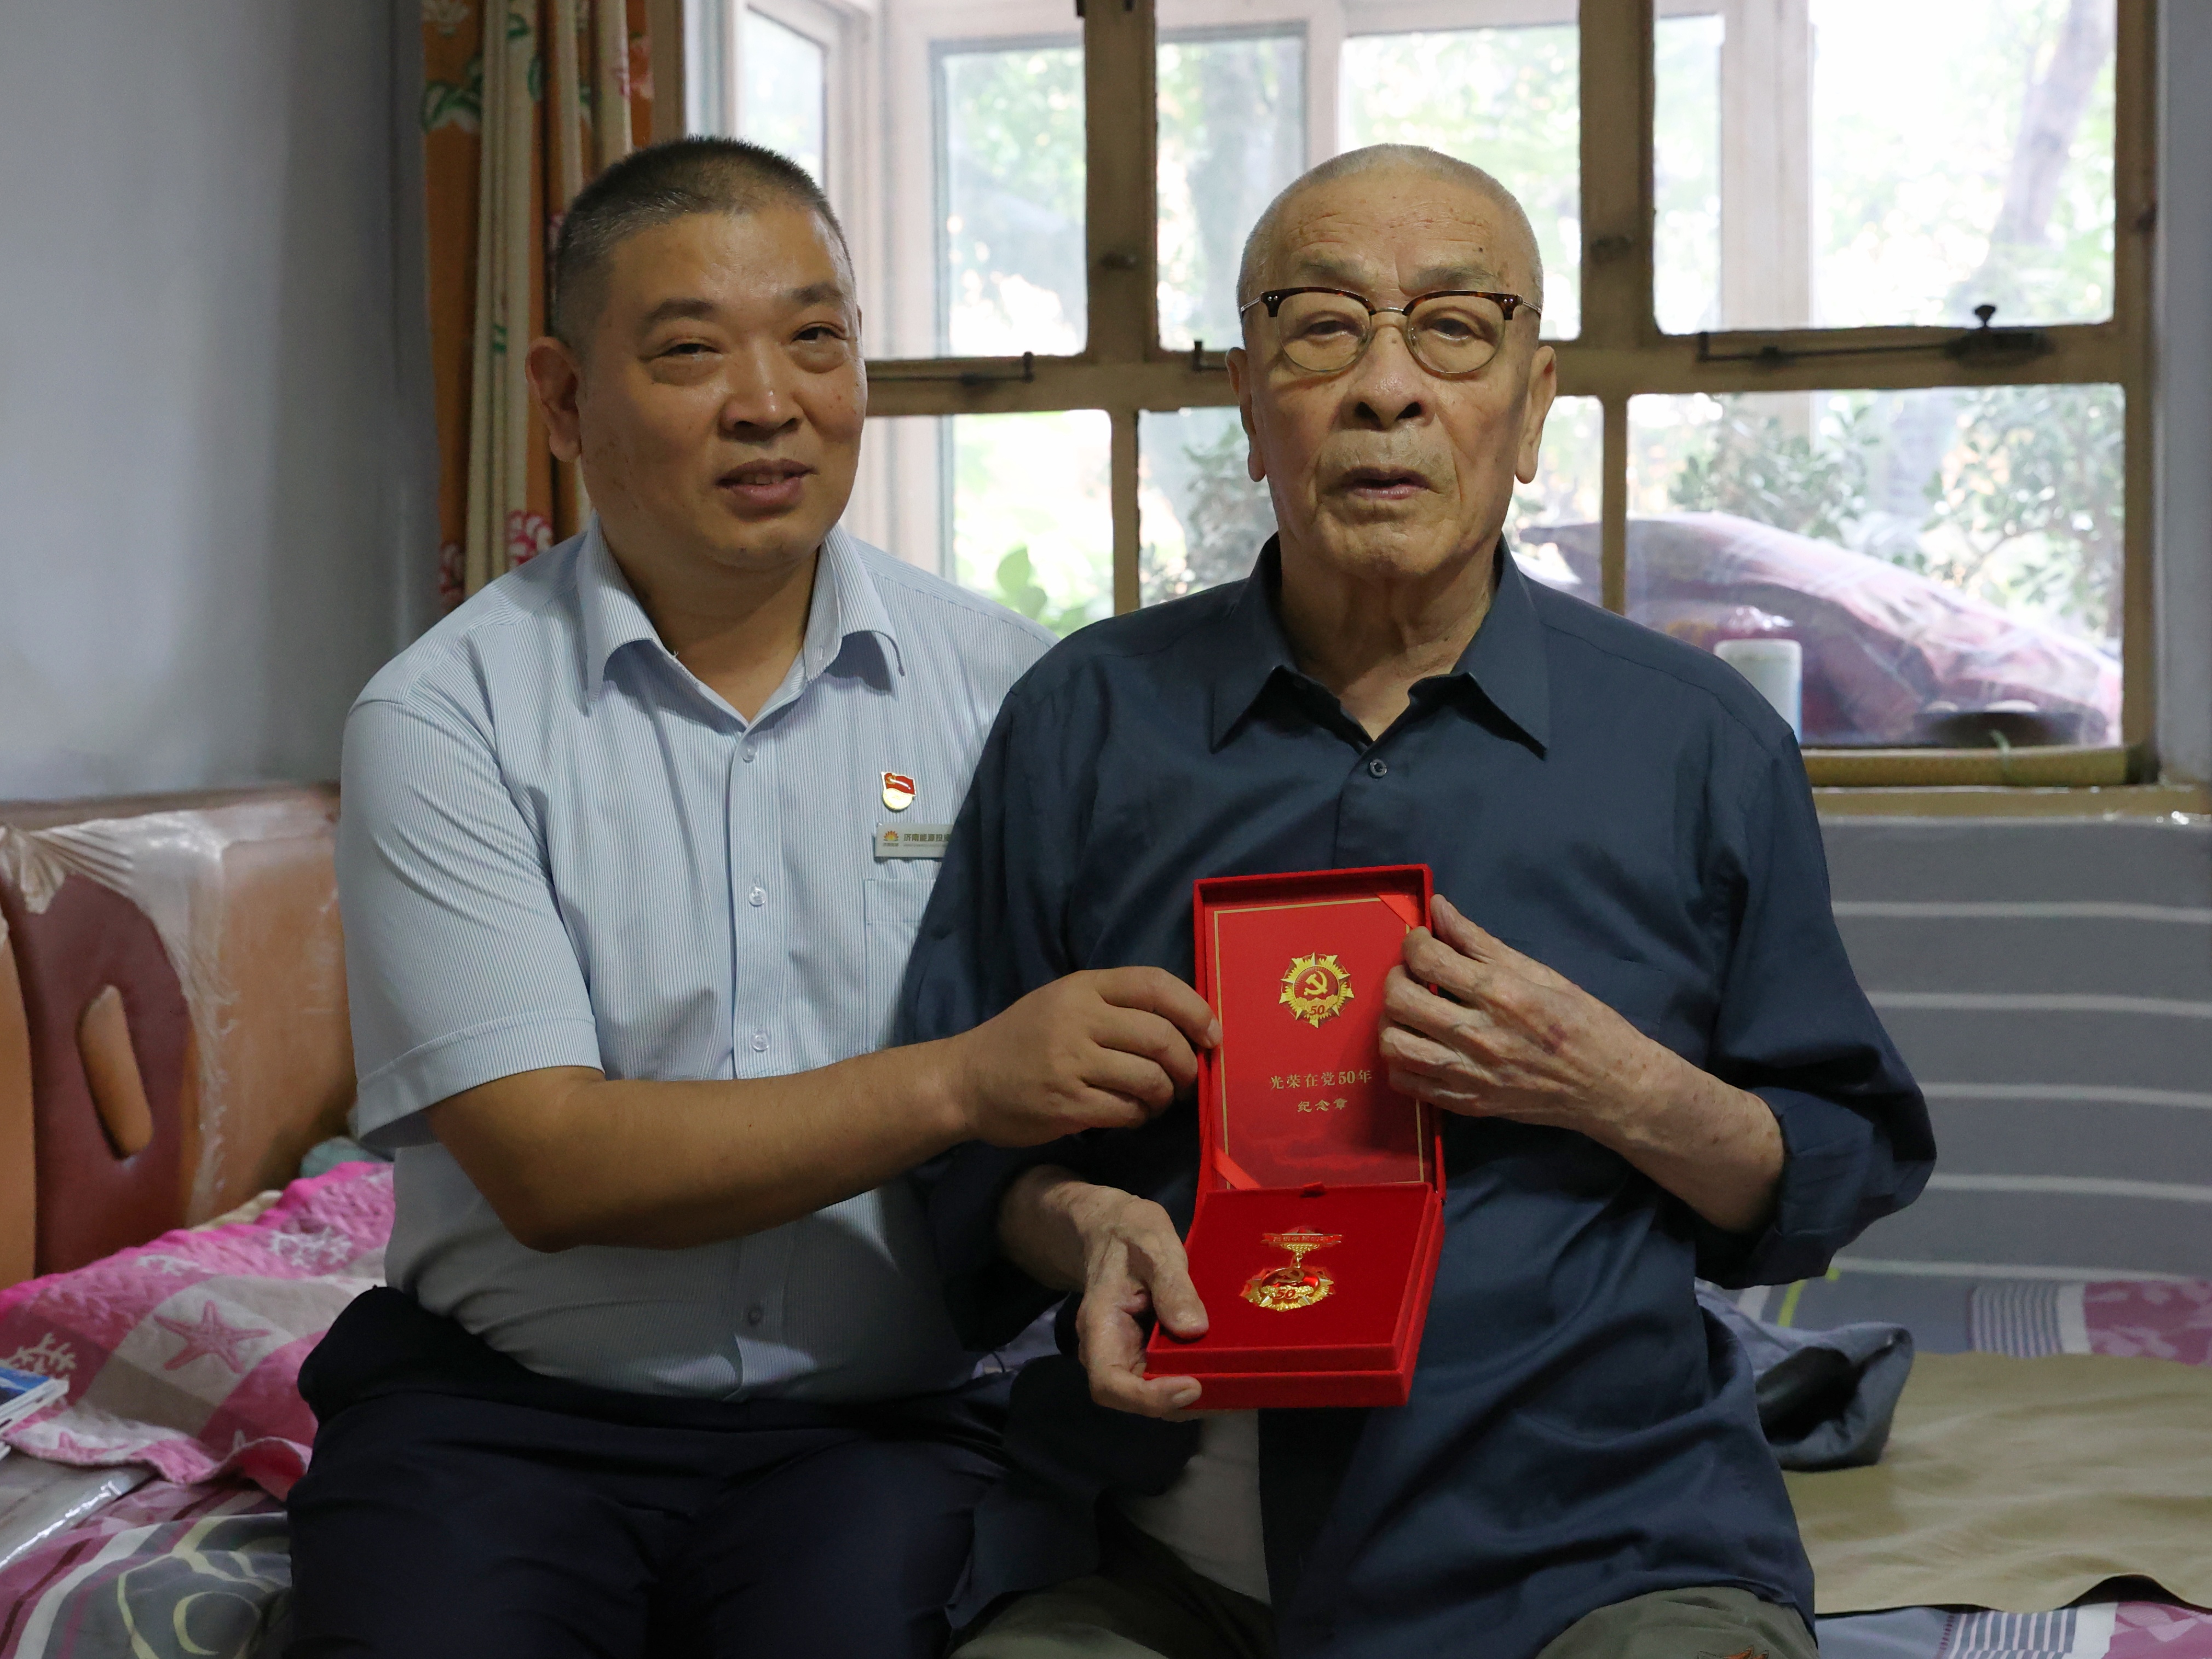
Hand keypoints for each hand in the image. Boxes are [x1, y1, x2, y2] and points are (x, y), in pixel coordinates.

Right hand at [954, 968, 1219, 1147]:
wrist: (967, 1080)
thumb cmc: (1024, 1040)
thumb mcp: (1064, 1002)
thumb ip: (1116, 1006)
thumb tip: (1186, 1026)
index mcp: (1082, 986)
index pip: (1154, 985)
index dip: (1195, 1009)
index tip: (1212, 1033)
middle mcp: (1078, 1019)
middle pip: (1160, 1037)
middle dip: (1186, 1063)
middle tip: (1188, 1078)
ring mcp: (1071, 1063)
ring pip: (1149, 1079)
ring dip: (1165, 1095)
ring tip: (1157, 1099)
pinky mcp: (1066, 1105)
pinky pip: (1127, 1112)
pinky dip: (1139, 1116)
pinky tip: (1130, 1114)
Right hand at [1061, 1182, 1209, 1417]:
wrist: (1113, 1229)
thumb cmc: (1130, 1233)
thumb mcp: (1152, 1245)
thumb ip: (1171, 1285)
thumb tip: (1194, 1330)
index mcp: (1100, 1325)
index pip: (1109, 1382)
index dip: (1148, 1397)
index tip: (1191, 1387)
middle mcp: (1109, 1350)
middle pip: (1135, 1397)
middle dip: (1181, 1403)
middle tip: (1230, 1391)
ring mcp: (1126, 1354)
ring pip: (1153, 1393)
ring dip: (1193, 1397)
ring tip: (1237, 1387)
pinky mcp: (1145, 1352)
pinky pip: (1166, 1376)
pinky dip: (1195, 1379)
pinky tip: (1228, 1372)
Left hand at [1379, 894, 1664, 1141]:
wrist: (1611, 1088)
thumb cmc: (1585, 1024)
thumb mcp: (1541, 973)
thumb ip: (1481, 942)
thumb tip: (1439, 909)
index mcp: (1501, 995)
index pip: (1428, 960)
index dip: (1414, 943)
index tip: (1423, 942)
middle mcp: (1479, 1036)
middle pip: (1400, 1001)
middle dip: (1396, 977)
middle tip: (1413, 974)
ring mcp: (1470, 1075)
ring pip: (1394, 1045)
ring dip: (1391, 1020)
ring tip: (1411, 1011)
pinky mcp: (1467, 1104)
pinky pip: (1406, 1083)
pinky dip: (1401, 1061)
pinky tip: (1420, 1045)